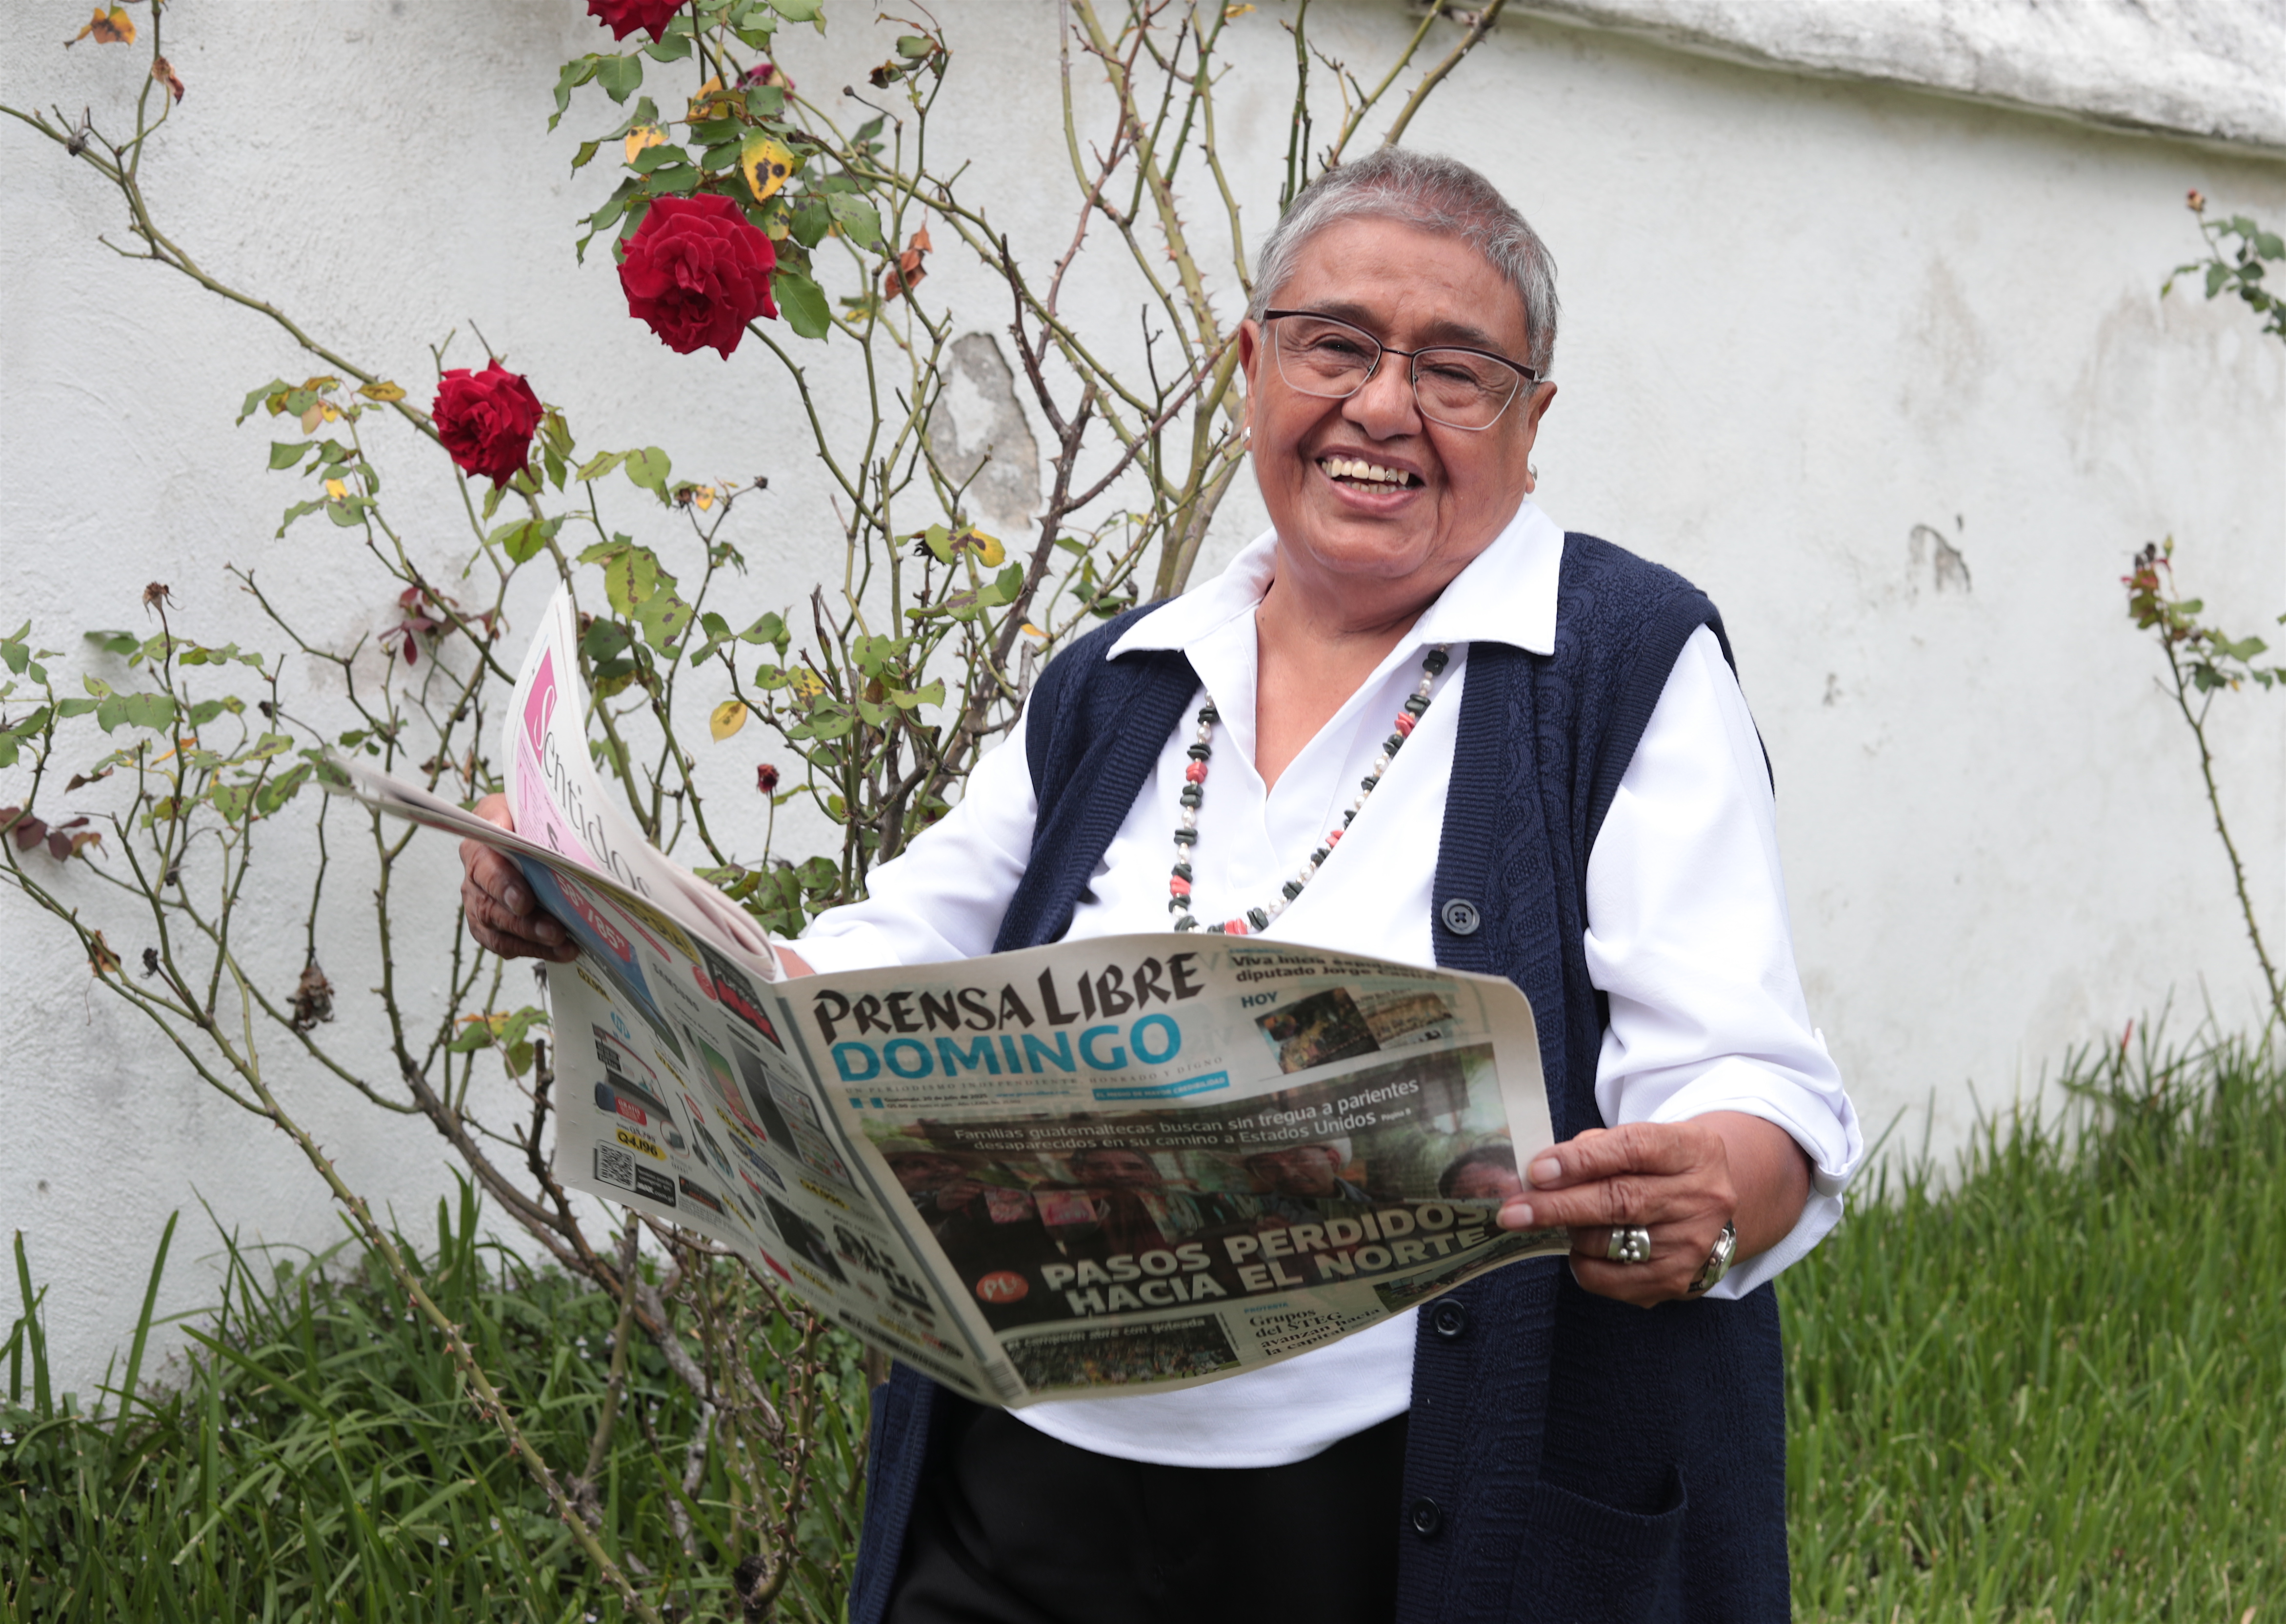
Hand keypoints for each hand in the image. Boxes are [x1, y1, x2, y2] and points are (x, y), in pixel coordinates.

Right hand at [457, 793, 576, 961]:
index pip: (485, 870)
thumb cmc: (519, 820)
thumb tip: (501, 826)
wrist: (518, 832)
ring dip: (532, 942)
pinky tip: (561, 952)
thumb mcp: (511, 805)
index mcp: (477, 850)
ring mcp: (479, 907)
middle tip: (555, 931)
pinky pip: (505, 945)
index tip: (524, 902)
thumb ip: (504, 814)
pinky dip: (534, 951)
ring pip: (498, 932)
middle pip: (491, 908)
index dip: (504, 887)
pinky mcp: (490, 927)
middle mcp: (472, 882)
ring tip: (564, 946)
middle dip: (525, 924)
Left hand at [1494, 1114, 1809, 1308]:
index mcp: (1692, 1149)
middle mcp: (1703, 1197)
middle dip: (1559, 1207)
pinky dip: (1585, 1266)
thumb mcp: (1644, 1140)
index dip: (1581, 1160)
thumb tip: (1541, 1172)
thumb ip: (1596, 1149)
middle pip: (1621, 1202)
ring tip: (1545, 1223)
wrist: (1723, 1201)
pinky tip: (1577, 1250)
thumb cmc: (1662, 1165)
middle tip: (1513, 1211)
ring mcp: (1696, 1243)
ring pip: (1616, 1244)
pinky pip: (1617, 1281)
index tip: (1537, 1170)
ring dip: (1570, 1235)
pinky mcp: (1682, 1281)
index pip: (1632, 1150)